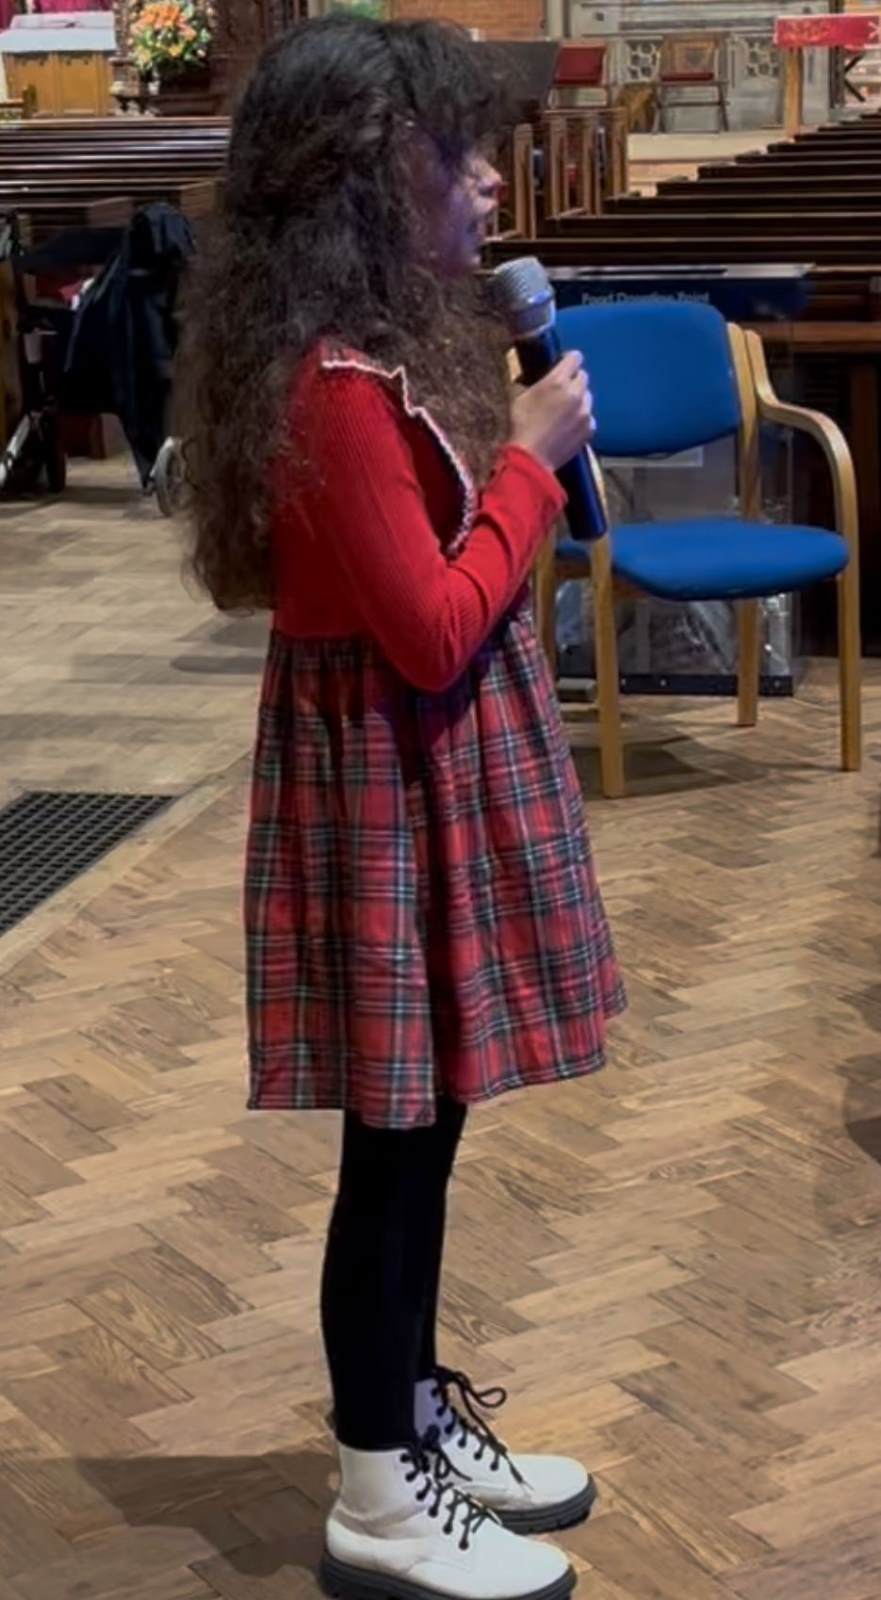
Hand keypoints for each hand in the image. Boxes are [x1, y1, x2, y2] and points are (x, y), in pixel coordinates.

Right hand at [510, 353, 593, 475]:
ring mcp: (585, 412)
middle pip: (583, 377)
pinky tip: (568, 427)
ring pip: (587, 398)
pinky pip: (589, 417)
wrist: (531, 459)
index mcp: (558, 381)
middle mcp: (576, 394)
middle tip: (562, 391)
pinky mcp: (589, 429)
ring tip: (564, 412)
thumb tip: (532, 378)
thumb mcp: (518, 397)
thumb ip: (531, 382)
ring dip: (578, 400)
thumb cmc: (521, 427)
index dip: (569, 360)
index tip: (563, 365)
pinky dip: (581, 419)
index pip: (575, 357)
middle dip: (573, 381)